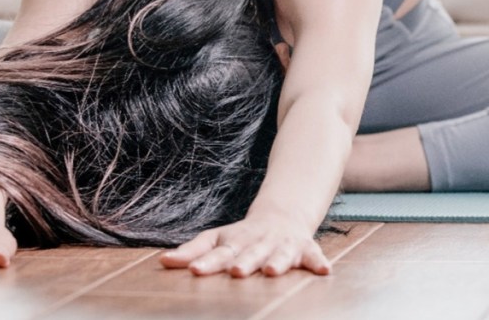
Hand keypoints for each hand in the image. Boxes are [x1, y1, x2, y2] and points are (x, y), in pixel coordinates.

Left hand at [159, 213, 330, 277]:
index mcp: (236, 241)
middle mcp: (260, 242)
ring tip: (273, 272)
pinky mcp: (305, 249)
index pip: (219, 252)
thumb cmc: (243, 236)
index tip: (195, 270)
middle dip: (245, 262)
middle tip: (237, 271)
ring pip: (281, 254)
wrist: (283, 216)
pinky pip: (314, 256)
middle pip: (250, 253)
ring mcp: (283, 245)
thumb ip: (193, 250)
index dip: (208, 261)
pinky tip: (325, 271)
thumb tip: (163, 261)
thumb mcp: (218, 238)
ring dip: (278, 262)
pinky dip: (319, 262)